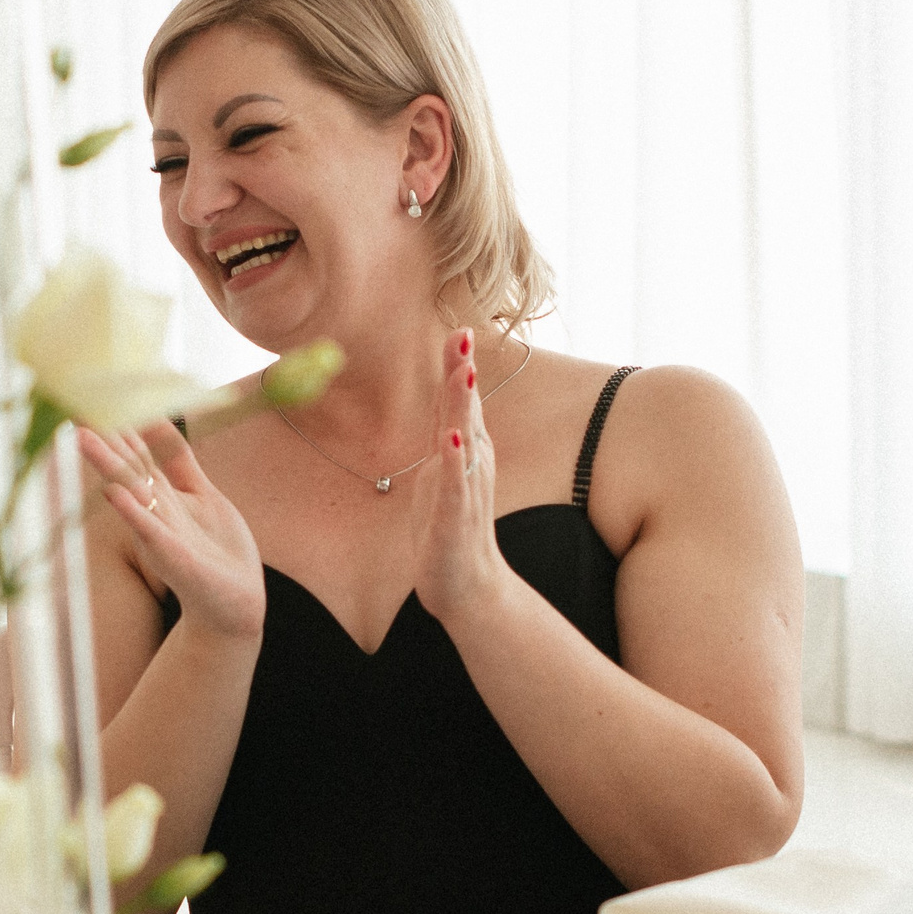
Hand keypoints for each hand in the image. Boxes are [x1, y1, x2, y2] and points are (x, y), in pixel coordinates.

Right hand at [79, 422, 264, 641]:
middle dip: (102, 435)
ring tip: (82, 437)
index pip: (135, 449)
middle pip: (126, 463)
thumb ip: (181, 461)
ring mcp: (159, 531)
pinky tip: (115, 492)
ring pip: (129, 489)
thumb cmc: (218, 551)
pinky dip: (132, 510)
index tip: (95, 392)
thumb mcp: (201, 494)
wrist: (234, 604)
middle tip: (73, 404)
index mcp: (162, 492)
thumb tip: (160, 418)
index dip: (119, 421)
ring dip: (106, 464)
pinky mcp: (170, 555)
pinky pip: (148, 528)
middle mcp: (154, 507)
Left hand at [413, 328, 516, 622]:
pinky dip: (453, 463)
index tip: (456, 329)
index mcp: (463, 450)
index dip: (456, 366)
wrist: (466, 584)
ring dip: (461, 408)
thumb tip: (443, 400)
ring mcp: (464, 490)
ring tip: (461, 374)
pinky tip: (452, 442)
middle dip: (461, 373)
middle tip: (462, 335)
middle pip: (464, 411)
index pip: (457, 402)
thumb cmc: (449, 524)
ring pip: (463, 442)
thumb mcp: (442, 469)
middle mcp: (470, 464)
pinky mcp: (454, 519)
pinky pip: (453, 487)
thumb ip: (444, 432)